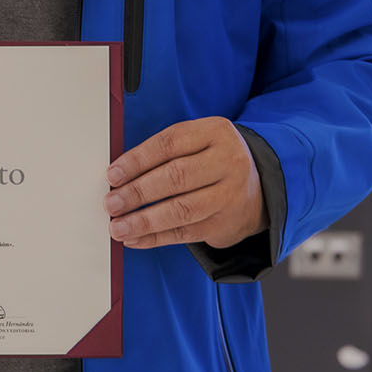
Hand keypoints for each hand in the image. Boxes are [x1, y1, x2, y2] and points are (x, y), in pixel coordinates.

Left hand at [104, 117, 268, 249]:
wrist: (259, 188)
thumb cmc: (213, 161)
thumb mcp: (198, 141)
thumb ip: (164, 152)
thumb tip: (119, 174)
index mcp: (215, 132)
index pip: (170, 144)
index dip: (137, 160)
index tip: (113, 174)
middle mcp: (227, 161)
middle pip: (176, 177)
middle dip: (138, 192)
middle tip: (112, 203)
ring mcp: (229, 194)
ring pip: (182, 209)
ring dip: (144, 221)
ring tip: (118, 227)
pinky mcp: (226, 223)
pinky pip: (186, 233)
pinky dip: (156, 238)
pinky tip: (136, 239)